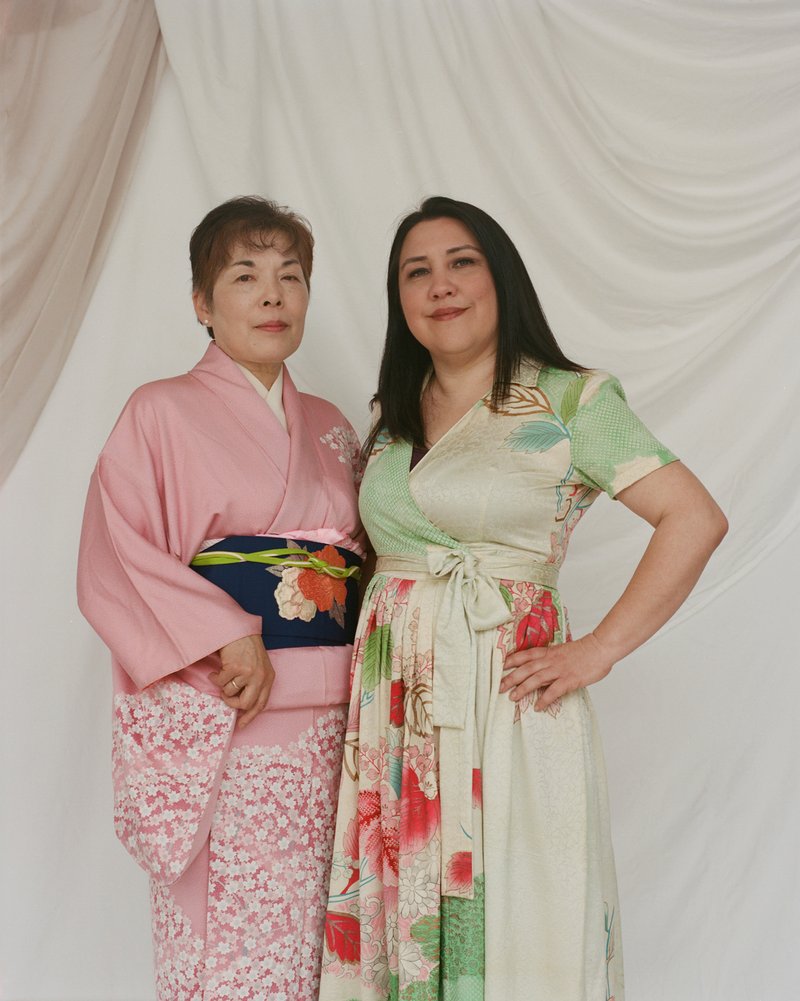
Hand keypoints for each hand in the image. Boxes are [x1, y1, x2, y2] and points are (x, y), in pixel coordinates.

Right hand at [210, 634, 274, 728]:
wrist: (239, 630)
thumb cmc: (247, 648)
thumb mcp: (259, 667)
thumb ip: (255, 684)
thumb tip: (243, 706)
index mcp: (268, 678)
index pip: (261, 704)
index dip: (251, 716)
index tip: (241, 725)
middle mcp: (261, 677)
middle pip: (246, 704)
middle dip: (233, 704)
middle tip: (225, 697)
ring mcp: (248, 673)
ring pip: (230, 693)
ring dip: (222, 687)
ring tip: (221, 676)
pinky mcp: (235, 668)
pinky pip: (221, 682)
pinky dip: (215, 678)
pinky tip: (216, 671)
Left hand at [500, 633, 614, 712]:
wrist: (600, 648)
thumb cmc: (584, 650)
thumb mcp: (563, 651)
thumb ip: (551, 658)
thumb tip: (542, 668)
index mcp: (549, 652)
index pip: (525, 655)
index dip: (512, 660)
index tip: (500, 666)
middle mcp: (550, 660)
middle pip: (526, 669)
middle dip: (511, 678)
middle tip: (499, 687)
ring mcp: (559, 670)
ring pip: (535, 679)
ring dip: (522, 688)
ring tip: (512, 698)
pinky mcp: (569, 680)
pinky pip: (554, 691)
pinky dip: (544, 699)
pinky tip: (538, 707)